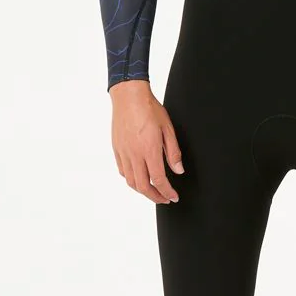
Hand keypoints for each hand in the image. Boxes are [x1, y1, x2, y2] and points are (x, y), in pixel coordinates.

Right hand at [108, 79, 183, 203]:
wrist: (129, 96)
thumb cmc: (149, 109)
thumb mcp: (168, 129)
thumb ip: (173, 152)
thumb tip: (178, 170)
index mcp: (149, 149)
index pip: (158, 180)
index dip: (167, 192)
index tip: (173, 197)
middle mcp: (134, 154)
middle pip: (143, 186)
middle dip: (155, 197)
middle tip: (165, 199)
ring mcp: (123, 153)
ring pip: (131, 181)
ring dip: (143, 191)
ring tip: (153, 191)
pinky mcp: (117, 149)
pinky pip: (123, 171)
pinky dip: (132, 179)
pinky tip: (140, 177)